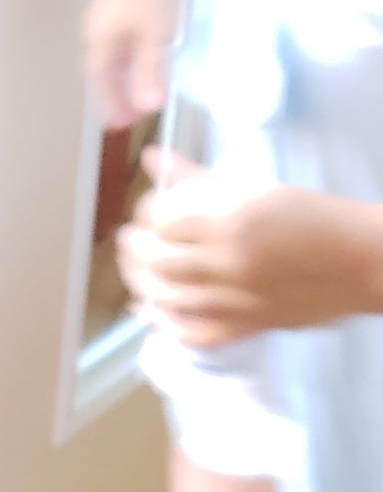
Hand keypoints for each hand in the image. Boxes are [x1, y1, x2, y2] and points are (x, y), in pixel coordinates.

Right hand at [83, 0, 186, 129]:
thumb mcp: (155, 37)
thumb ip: (150, 72)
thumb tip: (146, 107)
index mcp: (97, 36)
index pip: (99, 79)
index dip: (107, 103)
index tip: (117, 126)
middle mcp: (98, 26)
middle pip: (103, 67)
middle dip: (115, 93)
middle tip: (131, 116)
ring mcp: (111, 11)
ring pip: (114, 53)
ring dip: (125, 76)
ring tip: (141, 92)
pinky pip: (124, 39)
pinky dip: (132, 57)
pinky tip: (148, 57)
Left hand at [117, 150, 382, 344]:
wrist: (361, 260)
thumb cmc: (312, 217)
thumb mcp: (255, 187)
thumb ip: (197, 175)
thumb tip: (152, 156)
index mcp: (229, 222)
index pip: (160, 220)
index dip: (145, 213)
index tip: (148, 209)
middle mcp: (228, 264)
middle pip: (156, 261)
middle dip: (134, 248)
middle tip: (131, 238)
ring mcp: (237, 301)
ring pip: (167, 299)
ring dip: (141, 283)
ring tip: (135, 268)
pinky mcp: (249, 327)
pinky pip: (195, 335)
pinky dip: (165, 324)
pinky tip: (149, 311)